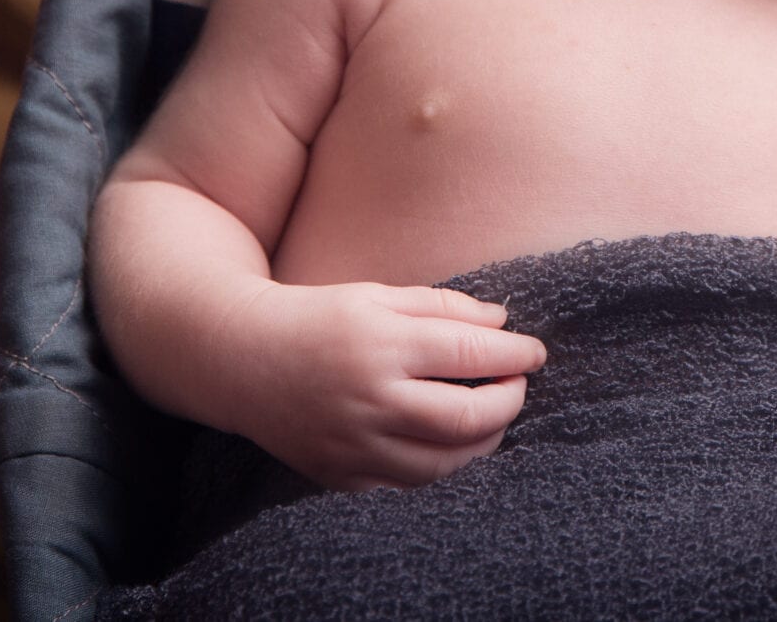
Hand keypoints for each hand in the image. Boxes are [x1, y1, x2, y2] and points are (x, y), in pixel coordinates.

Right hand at [224, 280, 546, 490]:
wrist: (240, 361)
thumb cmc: (317, 317)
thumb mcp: (378, 294)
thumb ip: (444, 307)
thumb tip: (504, 324)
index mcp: (383, 344)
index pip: (473, 355)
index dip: (516, 355)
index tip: (536, 353)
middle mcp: (370, 399)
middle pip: (468, 417)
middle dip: (508, 401)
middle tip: (518, 386)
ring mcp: (354, 445)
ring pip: (444, 462)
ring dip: (482, 441)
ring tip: (492, 416)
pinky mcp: (340, 475)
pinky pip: (408, 482)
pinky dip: (440, 464)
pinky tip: (450, 441)